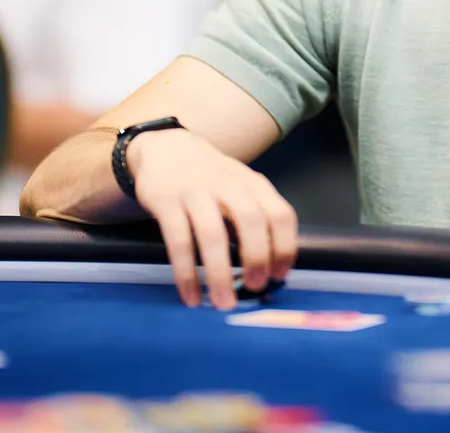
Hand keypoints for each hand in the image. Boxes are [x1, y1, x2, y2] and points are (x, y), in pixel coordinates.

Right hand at [127, 128, 297, 310]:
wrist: (165, 147)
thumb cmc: (210, 178)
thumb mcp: (240, 187)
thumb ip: (255, 217)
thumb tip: (269, 268)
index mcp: (253, 184)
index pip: (280, 214)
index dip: (285, 247)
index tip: (280, 276)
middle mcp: (228, 185)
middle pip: (251, 221)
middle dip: (257, 259)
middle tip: (254, 287)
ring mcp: (196, 191)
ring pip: (213, 234)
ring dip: (220, 274)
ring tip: (223, 302)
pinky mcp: (166, 200)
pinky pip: (178, 241)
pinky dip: (186, 273)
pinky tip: (191, 296)